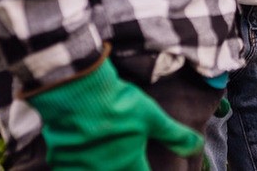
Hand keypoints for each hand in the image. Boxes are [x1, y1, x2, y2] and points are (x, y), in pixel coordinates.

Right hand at [27, 58, 202, 169]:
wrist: (77, 92)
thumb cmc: (118, 105)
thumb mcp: (153, 117)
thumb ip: (174, 136)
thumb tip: (197, 146)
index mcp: (129, 165)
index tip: (148, 169)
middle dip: (123, 168)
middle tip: (125, 162)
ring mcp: (79, 168)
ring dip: (98, 167)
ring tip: (102, 159)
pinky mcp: (59, 160)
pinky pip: (68, 169)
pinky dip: (74, 166)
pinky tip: (77, 158)